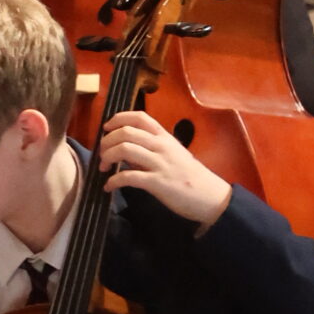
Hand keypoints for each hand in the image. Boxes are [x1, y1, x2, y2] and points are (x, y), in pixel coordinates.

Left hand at [99, 107, 231, 225]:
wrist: (211, 196)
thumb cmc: (189, 175)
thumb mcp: (173, 154)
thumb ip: (151, 148)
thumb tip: (126, 148)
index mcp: (165, 137)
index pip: (139, 117)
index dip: (118, 119)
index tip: (106, 128)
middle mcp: (162, 146)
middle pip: (126, 132)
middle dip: (107, 142)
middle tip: (102, 154)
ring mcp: (160, 164)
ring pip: (125, 149)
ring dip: (107, 158)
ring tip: (103, 168)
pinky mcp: (158, 183)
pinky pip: (128, 177)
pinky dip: (113, 181)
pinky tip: (109, 187)